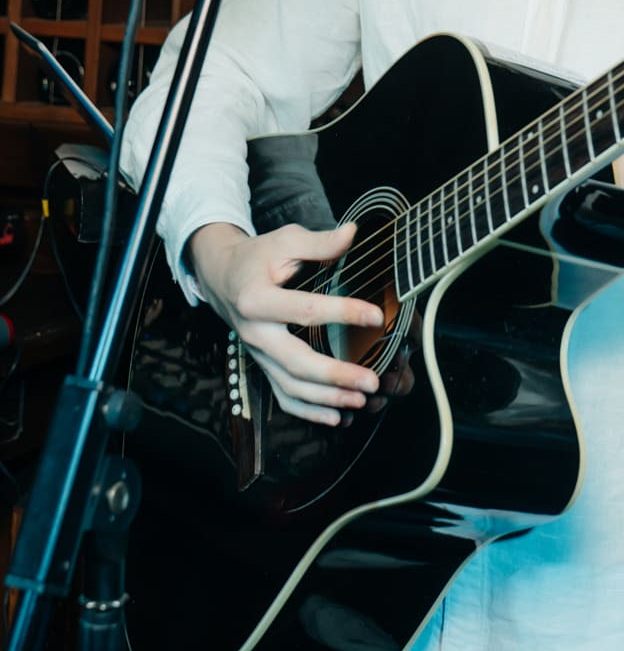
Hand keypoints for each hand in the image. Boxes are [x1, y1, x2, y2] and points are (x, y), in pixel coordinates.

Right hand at [189, 220, 382, 425]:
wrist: (221, 277)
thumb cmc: (257, 258)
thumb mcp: (284, 241)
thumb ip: (318, 242)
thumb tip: (353, 233)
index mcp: (257, 299)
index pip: (305, 310)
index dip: (342, 312)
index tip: (376, 315)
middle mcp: (255, 333)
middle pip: (295, 362)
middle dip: (335, 375)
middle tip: (371, 381)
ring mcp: (257, 354)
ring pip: (290, 386)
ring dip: (326, 398)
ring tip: (361, 400)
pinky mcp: (261, 365)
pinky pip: (282, 395)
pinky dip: (309, 411)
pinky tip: (337, 417)